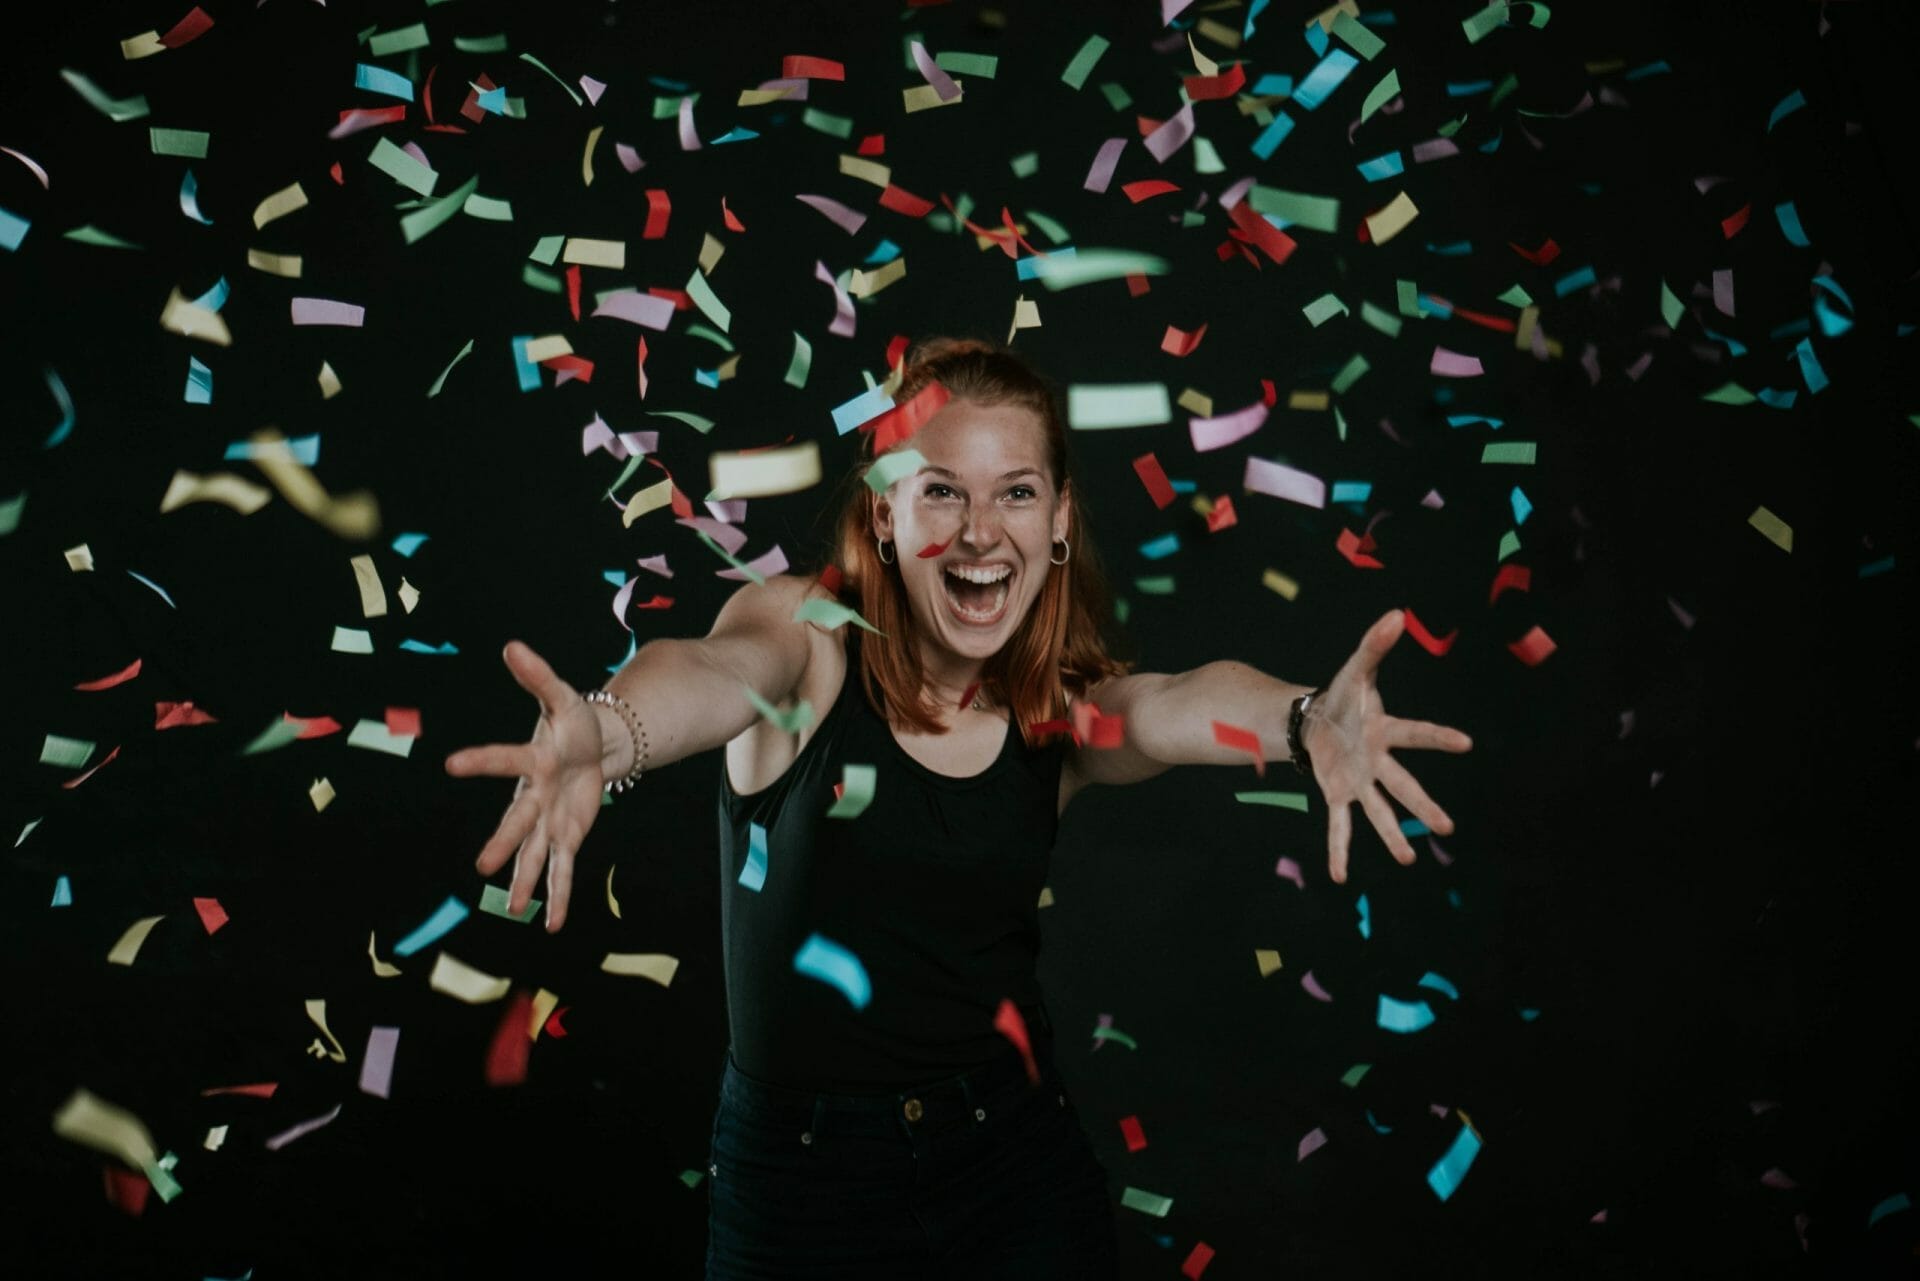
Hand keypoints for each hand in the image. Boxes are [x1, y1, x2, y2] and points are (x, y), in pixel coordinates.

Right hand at [443, 640, 609, 931]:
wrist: (593, 746)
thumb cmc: (572, 720)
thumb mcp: (562, 696)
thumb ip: (538, 675)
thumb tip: (511, 646)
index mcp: (532, 760)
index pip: (505, 760)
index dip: (481, 762)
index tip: (451, 765)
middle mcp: (533, 795)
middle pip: (517, 820)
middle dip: (504, 843)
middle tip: (482, 867)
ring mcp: (548, 819)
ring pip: (535, 853)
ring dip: (527, 881)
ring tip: (517, 910)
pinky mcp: (566, 835)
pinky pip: (561, 868)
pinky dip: (558, 895)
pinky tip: (549, 923)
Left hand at [1304, 610, 1473, 883]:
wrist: (1317, 721)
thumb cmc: (1344, 697)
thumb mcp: (1354, 670)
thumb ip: (1373, 645)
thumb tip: (1396, 613)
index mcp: (1386, 731)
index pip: (1415, 733)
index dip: (1438, 737)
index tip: (1465, 743)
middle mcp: (1378, 762)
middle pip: (1404, 786)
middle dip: (1423, 805)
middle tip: (1446, 826)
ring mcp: (1360, 782)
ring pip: (1379, 812)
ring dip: (1391, 836)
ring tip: (1407, 860)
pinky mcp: (1339, 796)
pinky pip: (1339, 826)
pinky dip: (1339, 850)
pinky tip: (1340, 876)